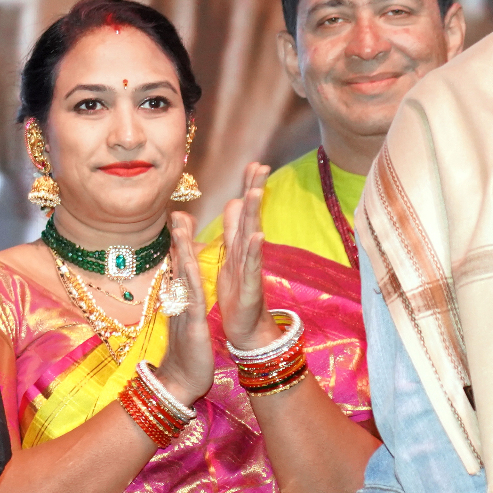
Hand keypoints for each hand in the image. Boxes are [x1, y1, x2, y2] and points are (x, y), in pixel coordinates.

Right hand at [152, 212, 213, 405]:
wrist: (180, 385)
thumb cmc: (187, 357)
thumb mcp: (185, 326)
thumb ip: (181, 308)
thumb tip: (179, 293)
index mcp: (182, 302)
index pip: (181, 268)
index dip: (180, 245)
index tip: (178, 221)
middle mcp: (179, 302)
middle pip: (178, 264)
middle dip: (177, 238)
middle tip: (174, 211)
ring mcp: (184, 311)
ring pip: (183, 274)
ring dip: (181, 249)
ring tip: (179, 225)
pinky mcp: (192, 323)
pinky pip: (192, 297)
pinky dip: (191, 278)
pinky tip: (189, 261)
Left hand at [216, 163, 273, 348]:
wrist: (246, 328)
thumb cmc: (238, 294)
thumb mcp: (231, 257)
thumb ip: (233, 230)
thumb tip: (236, 201)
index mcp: (240, 245)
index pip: (244, 210)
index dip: (249, 188)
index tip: (254, 164)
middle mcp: (248, 252)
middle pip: (251, 216)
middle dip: (255, 190)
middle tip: (261, 166)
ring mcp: (250, 268)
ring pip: (251, 236)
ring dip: (254, 214)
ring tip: (256, 192)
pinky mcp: (250, 285)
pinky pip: (252, 265)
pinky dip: (254, 250)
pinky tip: (257, 235)